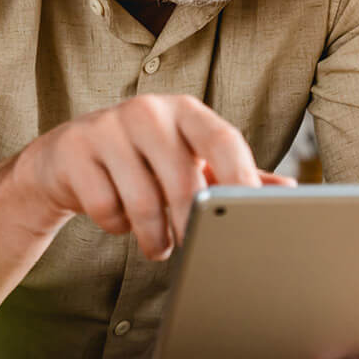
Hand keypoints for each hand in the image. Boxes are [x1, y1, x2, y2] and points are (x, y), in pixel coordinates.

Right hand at [9, 94, 269, 259]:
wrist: (68, 157)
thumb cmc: (143, 161)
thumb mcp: (188, 159)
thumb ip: (231, 174)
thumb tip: (289, 189)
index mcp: (186, 111)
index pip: (223, 139)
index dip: (242, 177)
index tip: (253, 217)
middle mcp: (150, 110)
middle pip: (183, 180)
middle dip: (190, 227)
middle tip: (191, 248)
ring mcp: (108, 125)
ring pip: (142, 201)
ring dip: (154, 237)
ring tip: (159, 244)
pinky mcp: (75, 149)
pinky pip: (105, 207)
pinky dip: (115, 226)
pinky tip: (117, 217)